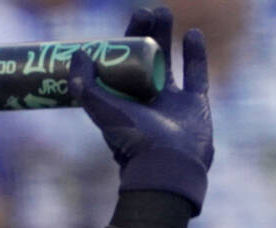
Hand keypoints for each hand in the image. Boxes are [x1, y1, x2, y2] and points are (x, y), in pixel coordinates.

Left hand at [69, 7, 213, 212]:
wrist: (168, 164)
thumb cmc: (133, 139)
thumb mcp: (103, 110)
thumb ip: (86, 85)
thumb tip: (78, 54)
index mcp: (122, 102)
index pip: (121, 66)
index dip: (123, 43)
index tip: (126, 21)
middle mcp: (145, 101)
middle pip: (145, 60)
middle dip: (145, 34)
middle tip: (146, 11)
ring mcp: (171, 101)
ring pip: (169, 62)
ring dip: (166, 37)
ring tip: (164, 13)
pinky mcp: (195, 103)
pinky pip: (196, 73)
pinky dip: (195, 53)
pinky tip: (192, 33)